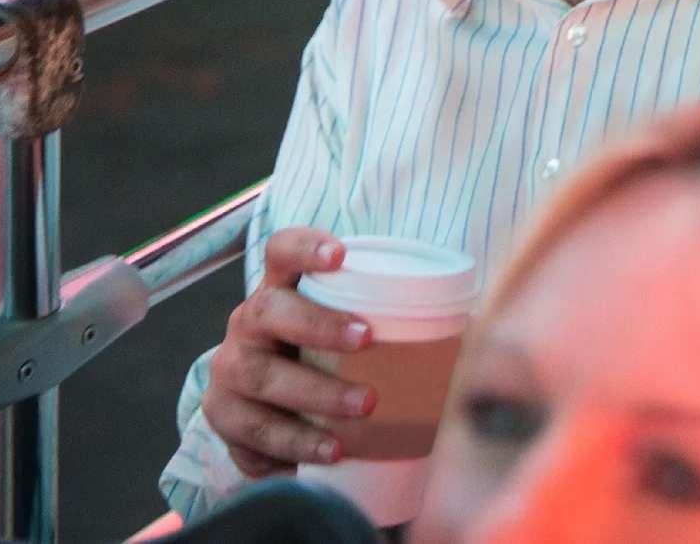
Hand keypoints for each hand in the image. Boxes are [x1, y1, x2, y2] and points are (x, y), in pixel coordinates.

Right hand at [201, 229, 372, 478]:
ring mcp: (230, 374)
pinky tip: (331, 451)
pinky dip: (296, 444)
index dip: (305, 247)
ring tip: (362, 409)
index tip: (340, 254)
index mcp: (279, 290)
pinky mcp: (225, 422)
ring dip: (316, 395)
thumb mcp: (344, 326)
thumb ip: (390, 315)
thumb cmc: (322, 355)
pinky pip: (254, 434)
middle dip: (319, 325)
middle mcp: (247, 326)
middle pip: (270, 312)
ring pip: (262, 379)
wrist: (262, 406)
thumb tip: (473, 323)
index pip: (281, 252)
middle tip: (367, 341)